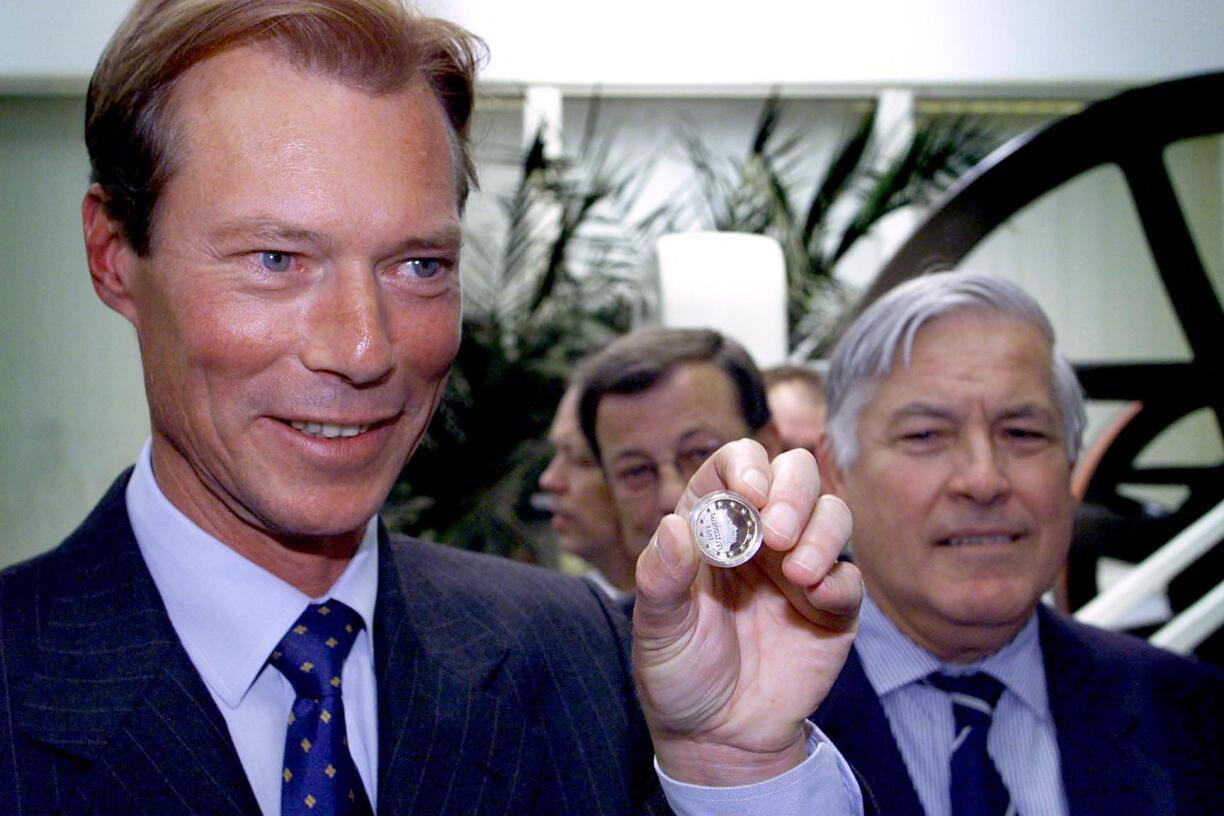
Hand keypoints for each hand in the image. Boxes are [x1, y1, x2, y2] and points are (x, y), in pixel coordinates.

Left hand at [632, 438, 860, 785]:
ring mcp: (798, 566)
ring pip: (832, 512)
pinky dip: (837, 579)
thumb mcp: (657, 628)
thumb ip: (661, 578)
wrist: (717, 736)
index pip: (735, 465)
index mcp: (712, 524)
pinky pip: (850, 574)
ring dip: (820, 530)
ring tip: (796, 573)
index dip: (746, 467)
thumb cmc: (679, 671)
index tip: (749, 494)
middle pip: (795, 474)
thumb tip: (674, 528)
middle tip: (776, 533)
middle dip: (793, 491)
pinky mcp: (831, 605)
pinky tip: (815, 598)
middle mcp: (759, 534)